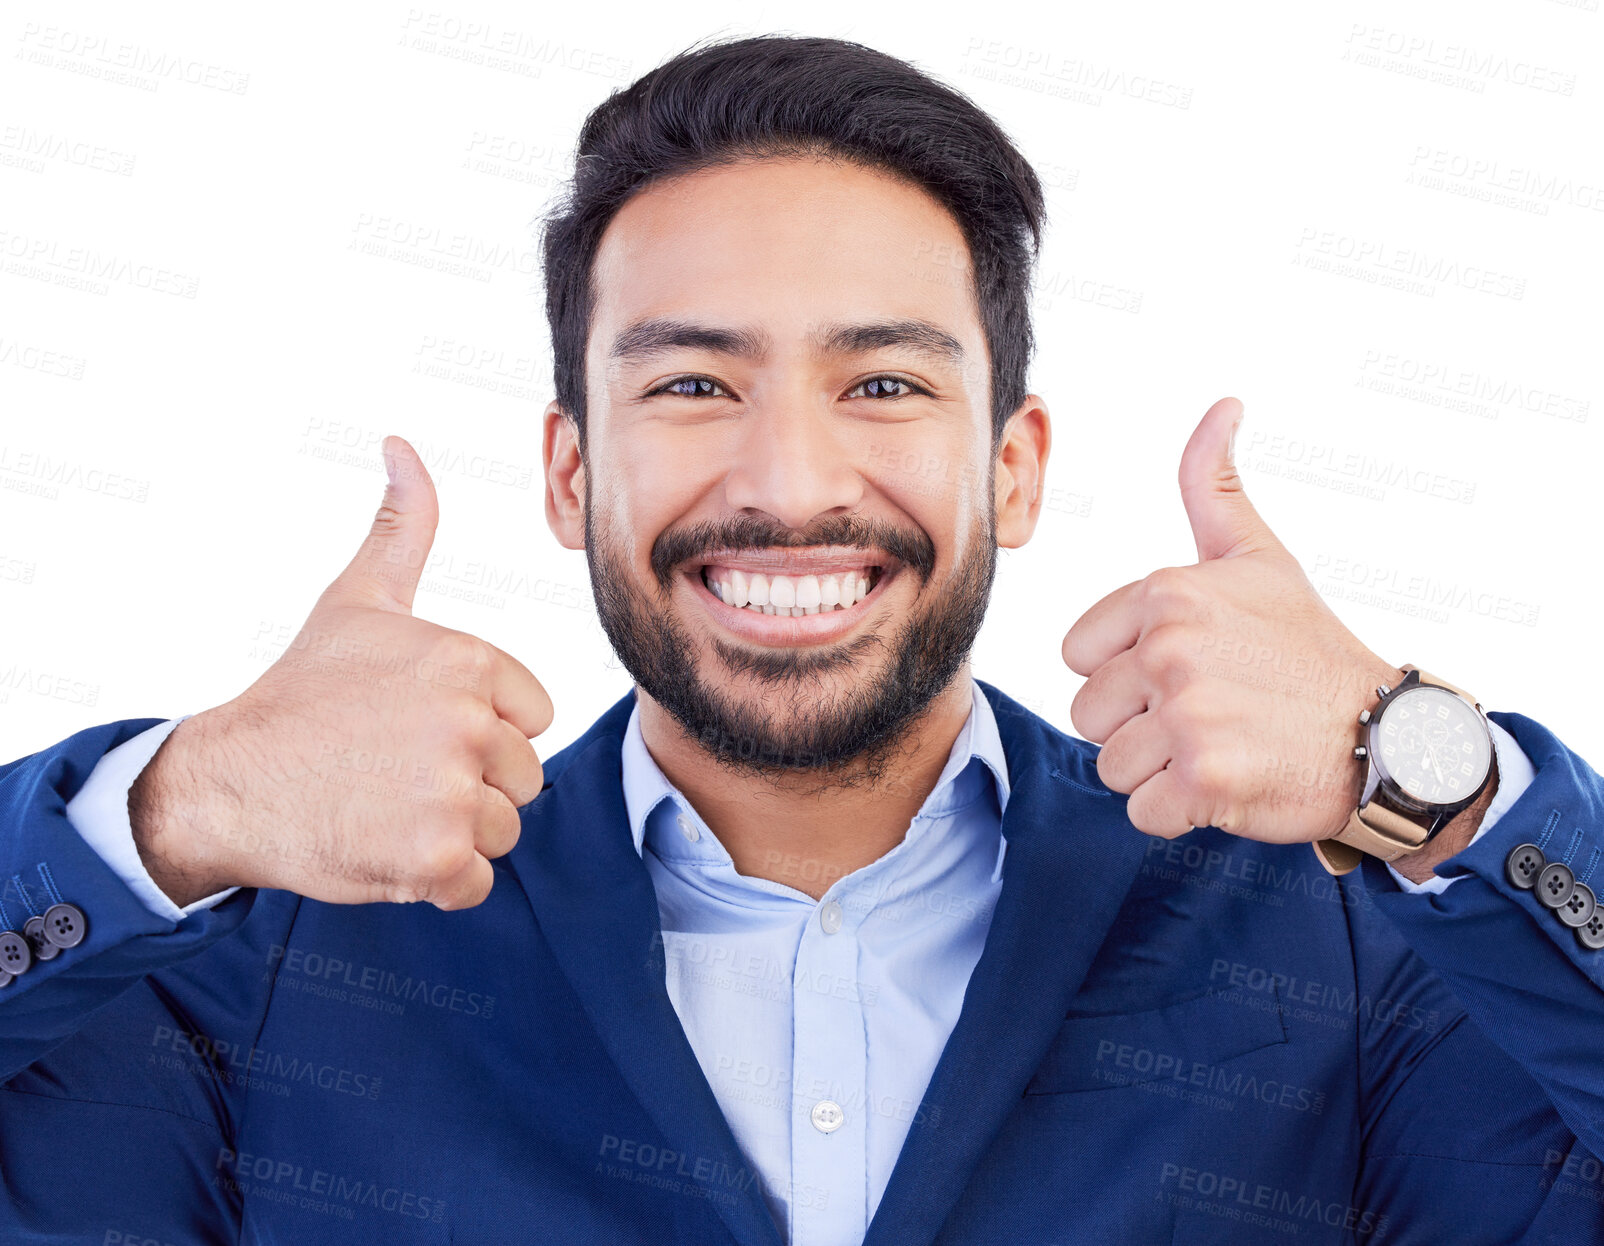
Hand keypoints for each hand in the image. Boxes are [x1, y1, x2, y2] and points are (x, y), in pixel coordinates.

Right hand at [130, 436, 554, 909]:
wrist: (228, 783)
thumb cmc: (301, 693)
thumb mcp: (357, 600)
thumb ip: (401, 527)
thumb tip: (401, 446)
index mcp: (470, 660)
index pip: (534, 716)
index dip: (483, 730)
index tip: (419, 727)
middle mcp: (471, 722)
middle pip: (523, 776)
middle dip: (469, 784)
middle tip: (397, 772)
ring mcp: (455, 792)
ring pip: (503, 830)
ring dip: (453, 834)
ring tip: (389, 807)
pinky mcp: (437, 858)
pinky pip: (476, 882)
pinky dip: (436, 881)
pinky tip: (385, 848)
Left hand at [1061, 397, 1403, 844]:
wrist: (1384, 739)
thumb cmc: (1307, 648)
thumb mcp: (1258, 556)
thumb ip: (1213, 485)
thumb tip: (1224, 405)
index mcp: (1167, 592)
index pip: (1078, 656)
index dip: (1126, 673)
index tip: (1189, 670)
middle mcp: (1171, 647)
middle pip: (1090, 715)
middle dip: (1140, 726)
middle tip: (1211, 715)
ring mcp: (1188, 714)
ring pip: (1112, 766)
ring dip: (1160, 772)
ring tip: (1223, 746)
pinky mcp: (1204, 779)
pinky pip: (1143, 811)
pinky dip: (1182, 813)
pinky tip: (1232, 784)